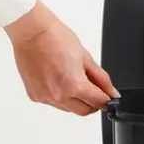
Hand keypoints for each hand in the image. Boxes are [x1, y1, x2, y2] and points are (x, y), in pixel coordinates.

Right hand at [5, 1, 116, 115]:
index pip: (98, 103)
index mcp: (75, 86)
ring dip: (74, 99)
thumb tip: (111, 93)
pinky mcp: (35, 97)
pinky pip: (53, 103)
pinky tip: (56, 79)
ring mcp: (46, 98)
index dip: (106, 99)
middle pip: (84, 111)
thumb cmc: (56, 38)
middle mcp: (59, 96)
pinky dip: (59, 95)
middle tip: (91, 88)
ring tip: (69, 77)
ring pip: (68, 108)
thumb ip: (101, 79)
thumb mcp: (86, 57)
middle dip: (92, 102)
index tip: (106, 95)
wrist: (31, 32)